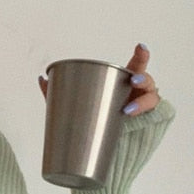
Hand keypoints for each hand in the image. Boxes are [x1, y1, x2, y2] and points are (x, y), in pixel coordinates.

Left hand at [37, 43, 161, 116]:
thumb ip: (60, 91)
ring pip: (151, 98)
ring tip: (126, 109)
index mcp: (123, 82)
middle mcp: (136, 92)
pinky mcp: (146, 123)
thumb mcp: (77, 103)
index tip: (139, 46)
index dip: (141, 55)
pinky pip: (151, 118)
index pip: (136, 65)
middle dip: (142, 78)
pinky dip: (143, 116)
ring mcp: (143, 107)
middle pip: (146, 80)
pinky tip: (129, 117)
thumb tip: (42, 78)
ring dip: (142, 101)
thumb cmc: (93, 119)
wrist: (102, 146)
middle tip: (133, 80)